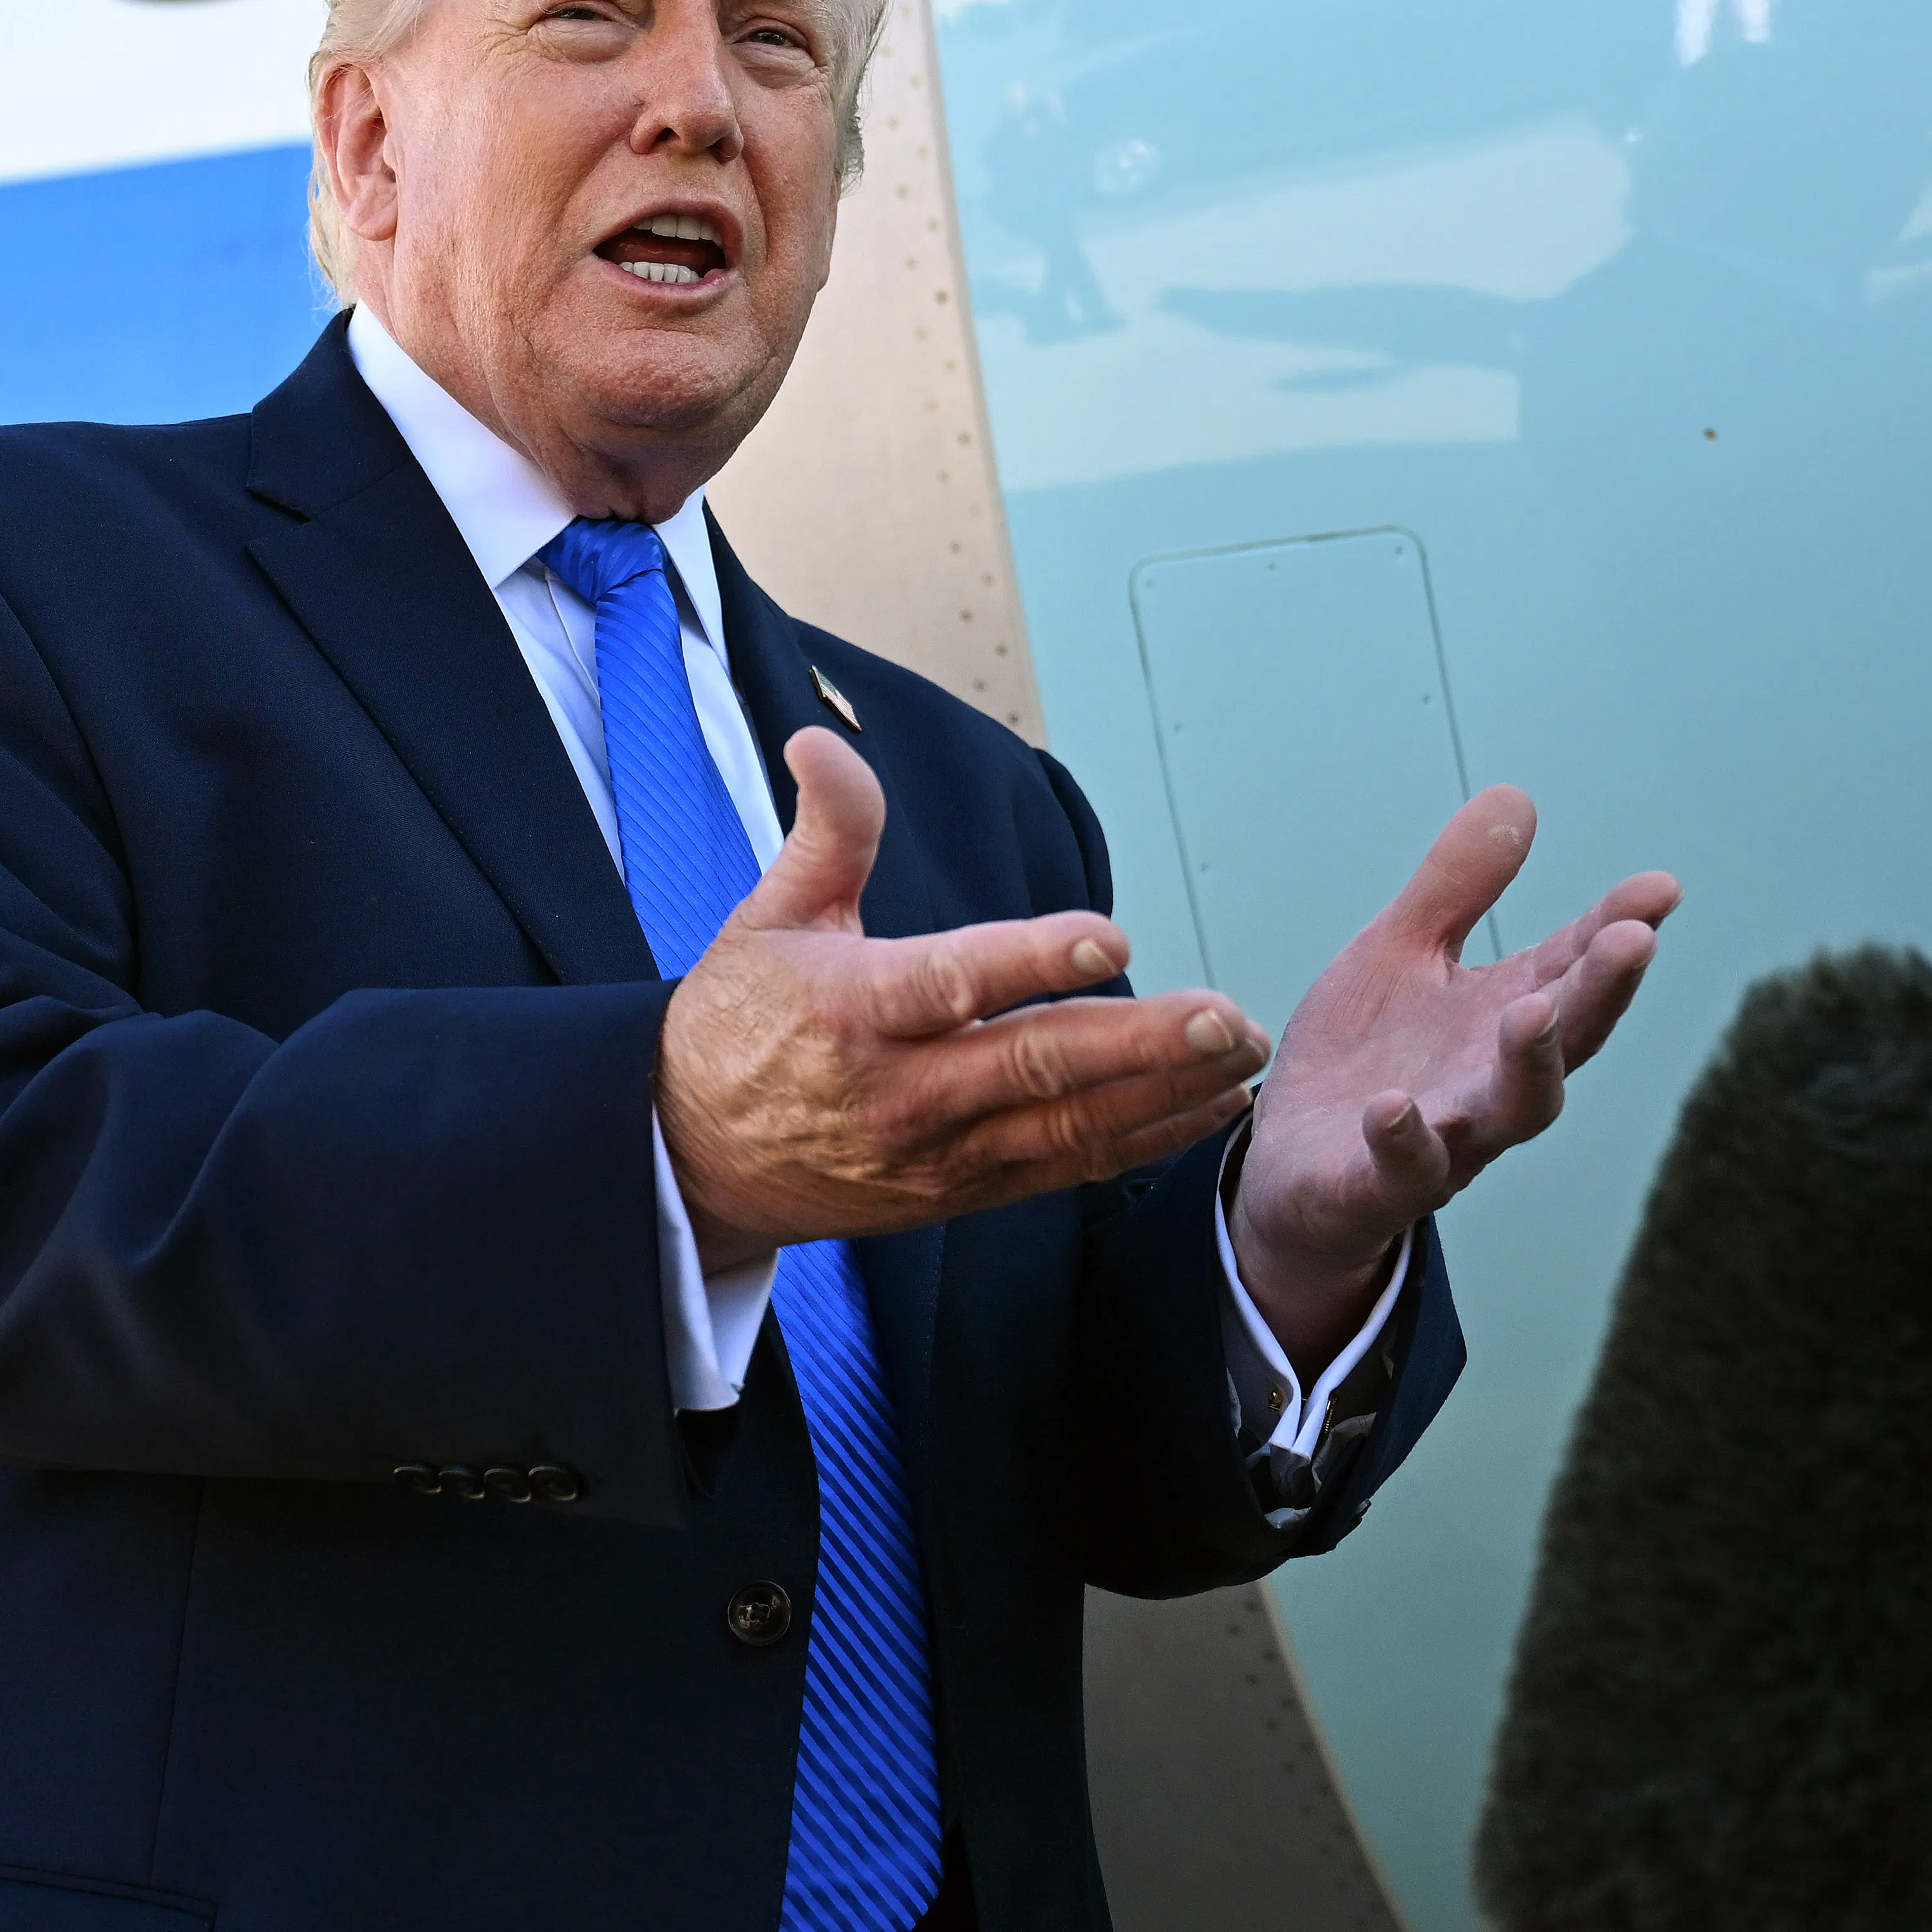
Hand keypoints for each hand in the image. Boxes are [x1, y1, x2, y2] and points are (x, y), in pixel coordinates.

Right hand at [660, 728, 1267, 1269]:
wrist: (690, 1159)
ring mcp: (938, 1153)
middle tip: (1227, 1017)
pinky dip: (1141, 1140)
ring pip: (1066, 1128)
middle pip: (1036, 1067)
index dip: (1034, 960)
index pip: (955, 982)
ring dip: (1164, 1095)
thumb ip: (826, 831)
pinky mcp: (961, 1193)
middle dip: (1142, 1043)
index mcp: (854, 1010)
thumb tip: (818, 739)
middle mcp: (902, 1092)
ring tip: (1240, 1057)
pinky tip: (1205, 1108)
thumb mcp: (767, 916)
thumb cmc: (738, 1024)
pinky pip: (1064, 1169)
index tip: (1111, 936)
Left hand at [1235, 787, 1679, 1366]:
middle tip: (1633, 940)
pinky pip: (1402, 1171)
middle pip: (1564, 1039)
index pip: (1571, 969)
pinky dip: (1403, 1141)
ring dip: (1527, 1064)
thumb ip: (1457, 888)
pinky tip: (1393, 1108)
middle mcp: (1488, 1081)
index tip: (1660, 887)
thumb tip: (1516, 795)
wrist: (1289, 1173)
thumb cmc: (1363, 1061)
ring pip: (1508, 1112)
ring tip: (1534, 1012)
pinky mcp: (1377, 1186)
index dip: (1616, 929)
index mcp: (1500, 1019)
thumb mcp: (1401, 954)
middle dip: (1600, 992)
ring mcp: (1443, 1138)